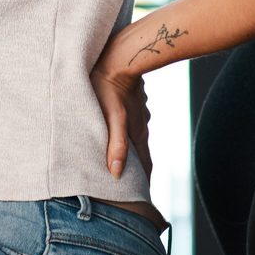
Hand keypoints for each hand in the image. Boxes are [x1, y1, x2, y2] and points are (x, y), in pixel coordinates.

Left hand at [89, 63, 151, 181]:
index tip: (143, 200)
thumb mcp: (112, 117)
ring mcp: (138, 112)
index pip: (145, 166)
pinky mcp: (131, 101)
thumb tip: (117, 173)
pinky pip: (130, 122)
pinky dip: (125, 133)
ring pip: (134, 136)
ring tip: (121, 162)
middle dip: (137, 170)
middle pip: (141, 153)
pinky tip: (117, 132)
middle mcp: (141, 124)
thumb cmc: (109, 85)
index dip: (144, 182)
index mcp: (137, 133)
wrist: (121, 54)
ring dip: (130, 150)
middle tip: (132, 186)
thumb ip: (116, 145)